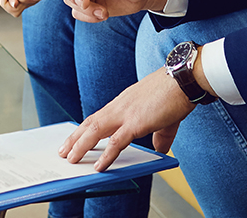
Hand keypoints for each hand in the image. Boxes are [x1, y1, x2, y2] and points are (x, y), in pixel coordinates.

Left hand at [58, 67, 195, 169]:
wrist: (183, 79)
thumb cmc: (175, 93)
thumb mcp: (164, 118)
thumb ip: (160, 136)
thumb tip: (160, 150)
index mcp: (124, 103)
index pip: (98, 117)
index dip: (84, 129)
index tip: (74, 138)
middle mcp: (120, 106)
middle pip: (90, 123)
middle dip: (75, 138)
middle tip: (63, 152)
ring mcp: (126, 114)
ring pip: (95, 131)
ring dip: (81, 146)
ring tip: (71, 159)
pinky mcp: (136, 122)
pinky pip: (116, 142)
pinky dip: (106, 155)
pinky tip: (99, 166)